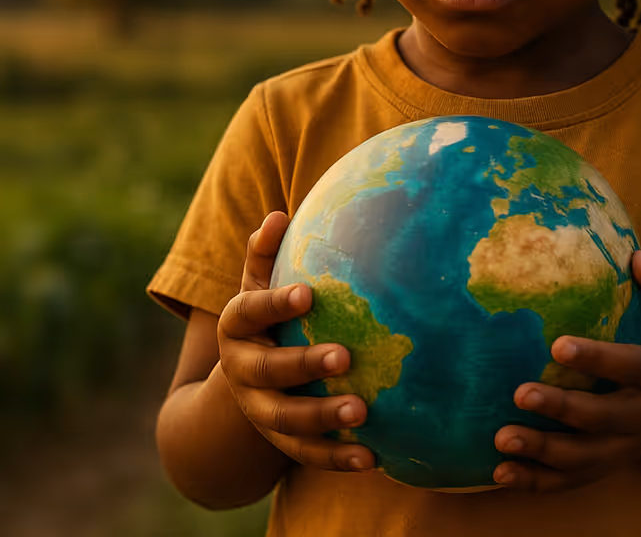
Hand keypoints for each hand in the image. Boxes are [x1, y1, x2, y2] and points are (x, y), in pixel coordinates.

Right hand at [217, 211, 375, 471]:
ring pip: (285, 420)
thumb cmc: (267, 313)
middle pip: (269, 372)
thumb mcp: (258, 282)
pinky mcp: (279, 441)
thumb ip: (266, 252)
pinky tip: (372, 457)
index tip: (308, 294)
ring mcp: (258, 410)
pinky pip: (306, 454)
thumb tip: (278, 215)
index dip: (274, 304)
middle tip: (344, 357)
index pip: (249, 312)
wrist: (242, 376)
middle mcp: (242, 371)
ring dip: (322, 419)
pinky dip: (337, 457)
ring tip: (361, 411)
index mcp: (236, 327)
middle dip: (304, 366)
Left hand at [493, 250, 640, 492]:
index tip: (557, 346)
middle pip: (604, 420)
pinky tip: (501, 472)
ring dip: (542, 452)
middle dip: (562, 409)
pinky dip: (537, 482)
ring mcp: (627, 448)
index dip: (598, 359)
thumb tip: (639, 257)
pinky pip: (572, 481)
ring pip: (585, 459)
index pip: (633, 367)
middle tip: (520, 393)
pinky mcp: (608, 466)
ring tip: (501, 438)